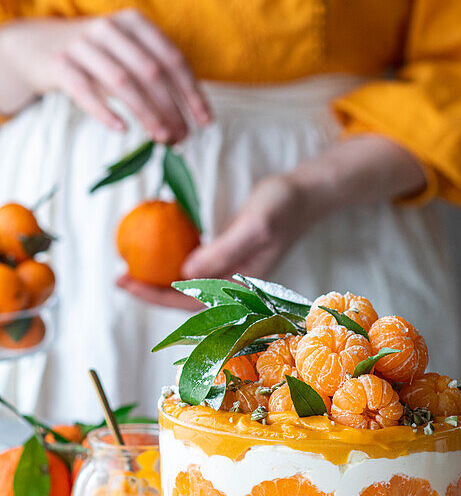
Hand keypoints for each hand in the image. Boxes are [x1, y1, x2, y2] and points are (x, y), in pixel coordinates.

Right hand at [0, 10, 211, 140]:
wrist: (37, 45)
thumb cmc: (96, 55)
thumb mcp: (127, 52)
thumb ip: (157, 74)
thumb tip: (191, 117)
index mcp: (134, 23)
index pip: (173, 59)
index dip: (192, 92)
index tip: (205, 121)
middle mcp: (110, 29)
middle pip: (151, 73)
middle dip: (173, 109)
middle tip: (184, 138)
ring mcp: (82, 45)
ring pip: (123, 83)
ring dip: (148, 114)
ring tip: (163, 139)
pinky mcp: (59, 64)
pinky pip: (86, 91)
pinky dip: (105, 112)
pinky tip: (123, 130)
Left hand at [118, 133, 426, 308]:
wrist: (306, 193)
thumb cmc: (283, 206)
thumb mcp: (254, 225)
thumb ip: (224, 250)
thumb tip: (185, 274)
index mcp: (241, 286)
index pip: (192, 302)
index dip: (156, 296)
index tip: (128, 282)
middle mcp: (235, 286)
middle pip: (186, 299)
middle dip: (151, 291)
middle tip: (118, 276)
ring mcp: (233, 273)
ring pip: (189, 286)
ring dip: (159, 280)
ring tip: (130, 268)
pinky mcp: (231, 258)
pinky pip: (196, 268)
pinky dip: (173, 263)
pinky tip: (156, 252)